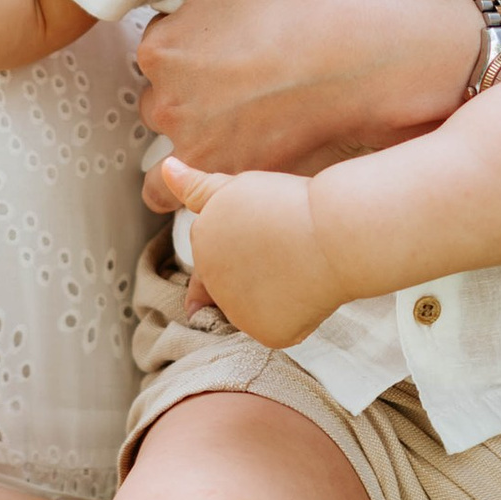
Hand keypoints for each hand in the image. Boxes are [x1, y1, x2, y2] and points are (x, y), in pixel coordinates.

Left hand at [86, 0, 478, 192]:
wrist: (384, 55)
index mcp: (160, 49)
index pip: (163, 40)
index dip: (201, 29)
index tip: (245, 20)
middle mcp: (171, 107)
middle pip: (170, 91)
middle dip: (201, 77)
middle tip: (258, 55)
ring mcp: (206, 151)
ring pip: (183, 135)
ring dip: (204, 122)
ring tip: (258, 97)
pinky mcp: (240, 182)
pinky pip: (194, 193)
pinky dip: (202, 180)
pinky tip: (241, 146)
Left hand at [158, 159, 341, 347]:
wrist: (334, 233)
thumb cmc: (294, 206)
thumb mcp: (239, 188)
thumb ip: (199, 188)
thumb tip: (166, 168)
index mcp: (203, 238)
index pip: (214, 255)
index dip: (243, 249)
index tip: (262, 245)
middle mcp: (211, 276)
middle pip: (232, 284)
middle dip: (256, 273)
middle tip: (288, 251)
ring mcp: (235, 308)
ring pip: (255, 308)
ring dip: (273, 296)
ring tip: (300, 268)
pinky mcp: (262, 331)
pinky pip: (279, 328)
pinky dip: (296, 316)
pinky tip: (309, 292)